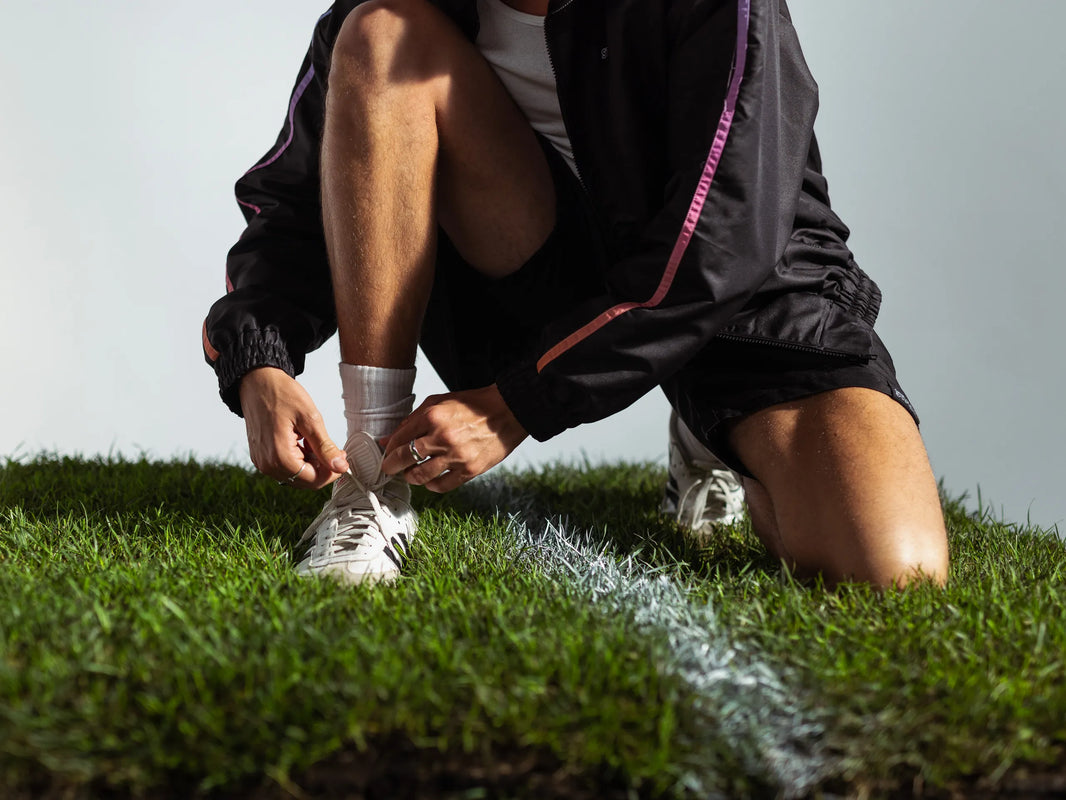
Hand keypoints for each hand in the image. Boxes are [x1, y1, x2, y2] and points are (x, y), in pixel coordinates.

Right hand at [238, 366, 349, 488]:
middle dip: (322, 468)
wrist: (257, 381)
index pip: (313, 480)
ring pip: (296, 475)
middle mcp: (267, 464)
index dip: (331, 472)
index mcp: (279, 457)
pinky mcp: (261, 456)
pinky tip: (303, 442)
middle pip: (304, 480)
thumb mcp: (310, 418)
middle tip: (333, 449)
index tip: (341, 457)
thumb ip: (325, 447)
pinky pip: (285, 467)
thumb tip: (340, 466)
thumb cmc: (280, 394)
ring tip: (315, 440)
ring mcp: (262, 461)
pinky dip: (299, 459)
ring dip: (310, 463)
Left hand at [381, 384, 526, 492]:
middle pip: (405, 458)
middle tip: (389, 468)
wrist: (508, 412)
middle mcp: (442, 437)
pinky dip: (431, 485)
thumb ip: (412, 420)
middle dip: (392, 465)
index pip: (399, 438)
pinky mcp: (469, 470)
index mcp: (433, 416)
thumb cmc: (473, 406)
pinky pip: (441, 486)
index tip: (387, 452)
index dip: (389, 448)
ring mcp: (457, 456)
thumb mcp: (439, 402)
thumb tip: (388, 439)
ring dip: (411, 476)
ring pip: (420, 475)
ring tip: (411, 473)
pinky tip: (430, 479)